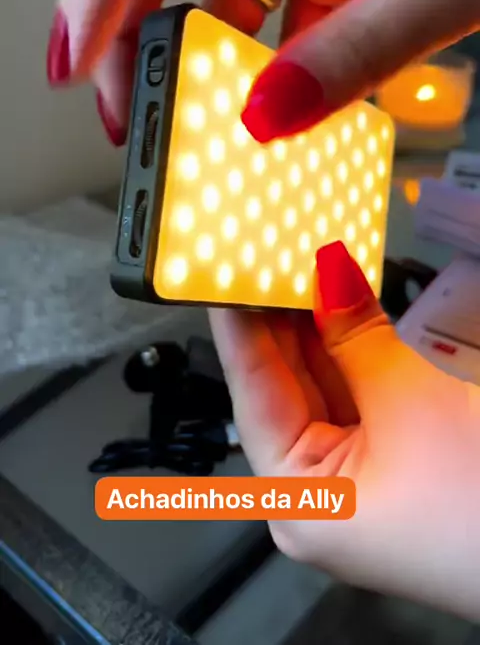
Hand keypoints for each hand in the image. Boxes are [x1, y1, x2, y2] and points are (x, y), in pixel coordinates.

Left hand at [209, 242, 479, 620]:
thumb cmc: (478, 495)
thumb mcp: (406, 396)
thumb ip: (355, 331)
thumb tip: (326, 272)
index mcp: (297, 499)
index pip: (252, 390)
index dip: (236, 322)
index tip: (221, 268)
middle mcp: (315, 493)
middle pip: (286, 386)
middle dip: (279, 317)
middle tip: (267, 252)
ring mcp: (356, 479)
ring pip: (324, 387)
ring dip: (316, 328)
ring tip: (298, 264)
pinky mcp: (391, 462)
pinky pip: (358, 397)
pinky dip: (352, 351)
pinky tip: (340, 303)